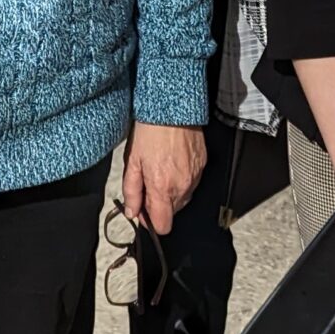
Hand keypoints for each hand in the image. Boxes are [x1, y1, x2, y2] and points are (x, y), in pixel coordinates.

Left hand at [121, 122, 205, 236]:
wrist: (172, 108)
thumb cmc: (150, 132)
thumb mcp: (132, 162)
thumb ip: (132, 192)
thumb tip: (132, 212)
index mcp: (163, 188)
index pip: (162, 225)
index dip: (150, 220)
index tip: (143, 209)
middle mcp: (182, 187)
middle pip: (172, 212)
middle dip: (159, 203)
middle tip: (149, 182)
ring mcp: (195, 177)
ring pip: (182, 198)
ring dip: (171, 191)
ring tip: (161, 168)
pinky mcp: (202, 166)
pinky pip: (192, 183)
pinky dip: (182, 178)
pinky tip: (172, 162)